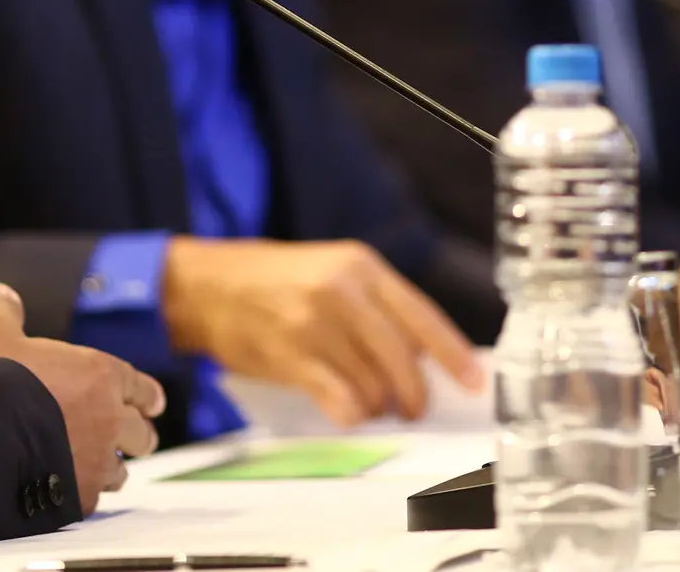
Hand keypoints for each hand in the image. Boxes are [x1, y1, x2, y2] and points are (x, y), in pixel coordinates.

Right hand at [0, 283, 165, 514]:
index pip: (140, 386)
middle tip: (139, 440)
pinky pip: (91, 499)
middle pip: (142, 435)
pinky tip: (70, 491)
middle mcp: (109, 420)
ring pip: (120, 472)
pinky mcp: (78, 498)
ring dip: (113, 468)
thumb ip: (3, 313)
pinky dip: (83, 494)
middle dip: (140, 437)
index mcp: (101, 376)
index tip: (154, 404)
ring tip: (102, 469)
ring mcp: (97, 462)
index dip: (148, 395)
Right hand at [163, 238, 482, 425]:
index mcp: (360, 266)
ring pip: (373, 383)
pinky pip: (339, 399)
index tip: (475, 382)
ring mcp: (314, 323)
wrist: (205, 284)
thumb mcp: (330, 271)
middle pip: (402, 358)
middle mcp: (342, 290)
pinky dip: (350, 413)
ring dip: (379, 405)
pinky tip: (347, 412)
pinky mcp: (289, 355)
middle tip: (412, 408)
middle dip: (414, 394)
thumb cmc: (272, 280)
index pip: (422, 316)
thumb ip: (375, 305)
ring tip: (370, 404)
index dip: (453, 354)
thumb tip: (422, 355)